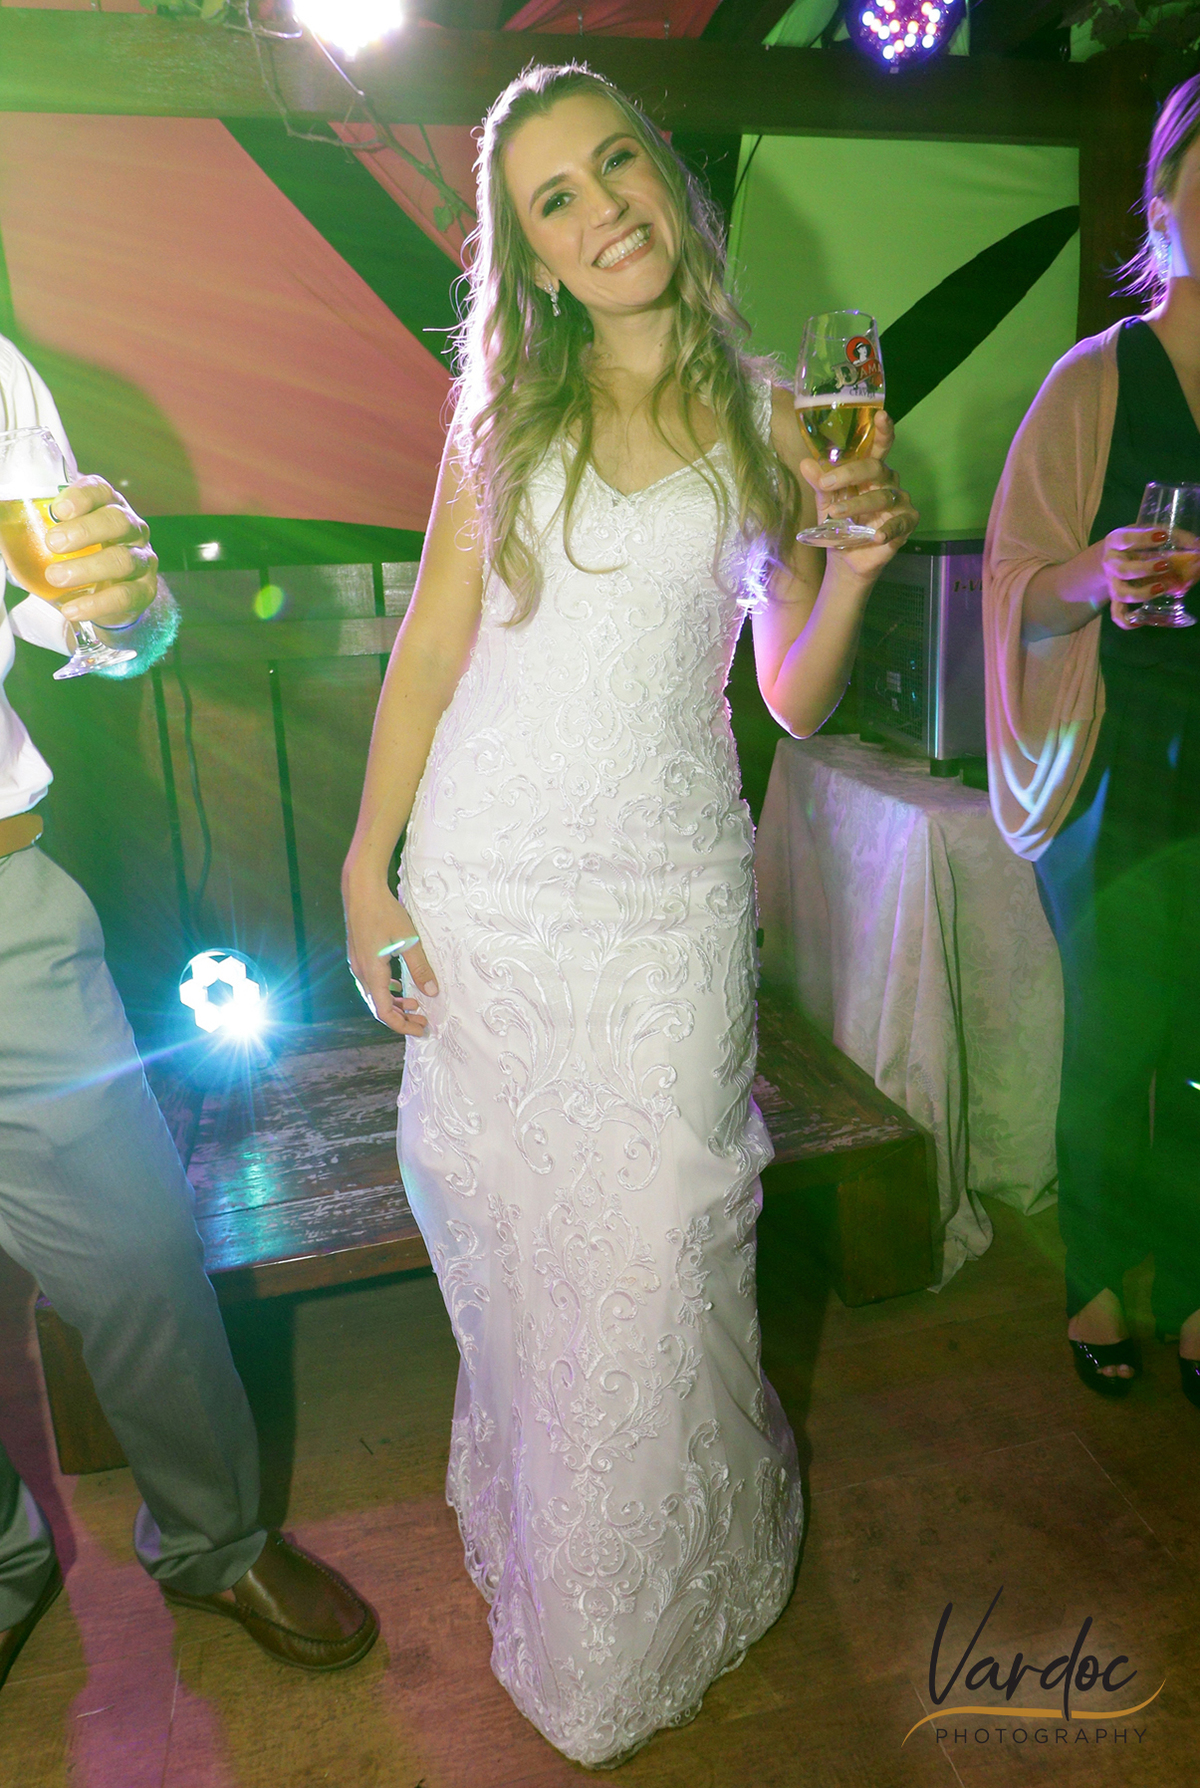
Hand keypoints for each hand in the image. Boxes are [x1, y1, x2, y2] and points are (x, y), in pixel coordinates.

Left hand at [41, 477, 158, 629]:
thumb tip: (1, 519)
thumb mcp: (60, 536)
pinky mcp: (145, 590)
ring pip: (123, 559)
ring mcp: (142, 559)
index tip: (58, 510)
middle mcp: (131, 528)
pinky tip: (72, 609)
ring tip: (55, 577)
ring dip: (88, 568)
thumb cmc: (79, 556)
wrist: (109, 595)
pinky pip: (126, 596)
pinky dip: (97, 604)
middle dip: (85, 530)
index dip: (82, 497)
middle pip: (117, 521)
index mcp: (108, 506)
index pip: (101, 491)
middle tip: (53, 543)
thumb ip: (34, 525)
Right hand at [343, 879, 437, 1035]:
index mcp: (372, 973)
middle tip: (422, 1020)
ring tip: (415, 1005)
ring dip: (394, 1003)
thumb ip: (420, 968)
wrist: (361, 890)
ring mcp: (357, 964)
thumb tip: (432, 992)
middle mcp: (361, 973)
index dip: (403, 1025)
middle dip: (401, 1018)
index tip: (421, 1029)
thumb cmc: (385, 912)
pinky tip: (399, 985)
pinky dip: (386, 990)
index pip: (384, 1012)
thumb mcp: (409, 940)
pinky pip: (371, 982)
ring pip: (374, 995)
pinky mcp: (359, 955)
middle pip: (378, 1007)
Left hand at [798, 412, 917, 578]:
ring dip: (858, 505)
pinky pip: (899, 523)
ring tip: (836, 515)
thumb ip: (821, 483)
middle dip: (851, 474)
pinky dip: (887, 529)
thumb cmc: (840, 524)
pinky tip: (875, 536)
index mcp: (871, 471)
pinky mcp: (906, 524)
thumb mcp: (825, 503)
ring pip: (883, 497)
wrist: (846, 559)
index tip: (881, 415)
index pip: (879, 446)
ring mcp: (900, 502)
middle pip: (876, 468)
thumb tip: (805, 463)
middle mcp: (888, 482)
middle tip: (828, 483)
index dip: (883, 430)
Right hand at [1102, 524, 1197, 628]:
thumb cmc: (1138, 542)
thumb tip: (1198, 546)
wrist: (1114, 555)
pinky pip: (1116, 613)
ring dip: (1140, 594)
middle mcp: (1111, 563)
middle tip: (1166, 565)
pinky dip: (1125, 620)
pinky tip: (1139, 622)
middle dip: (1144, 569)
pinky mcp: (1116, 598)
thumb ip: (1174, 538)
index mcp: (1116, 541)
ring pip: (1120, 593)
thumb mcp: (1150, 533)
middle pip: (1122, 569)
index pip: (1125, 539)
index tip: (1163, 537)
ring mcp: (1113, 582)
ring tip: (1162, 589)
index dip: (1142, 539)